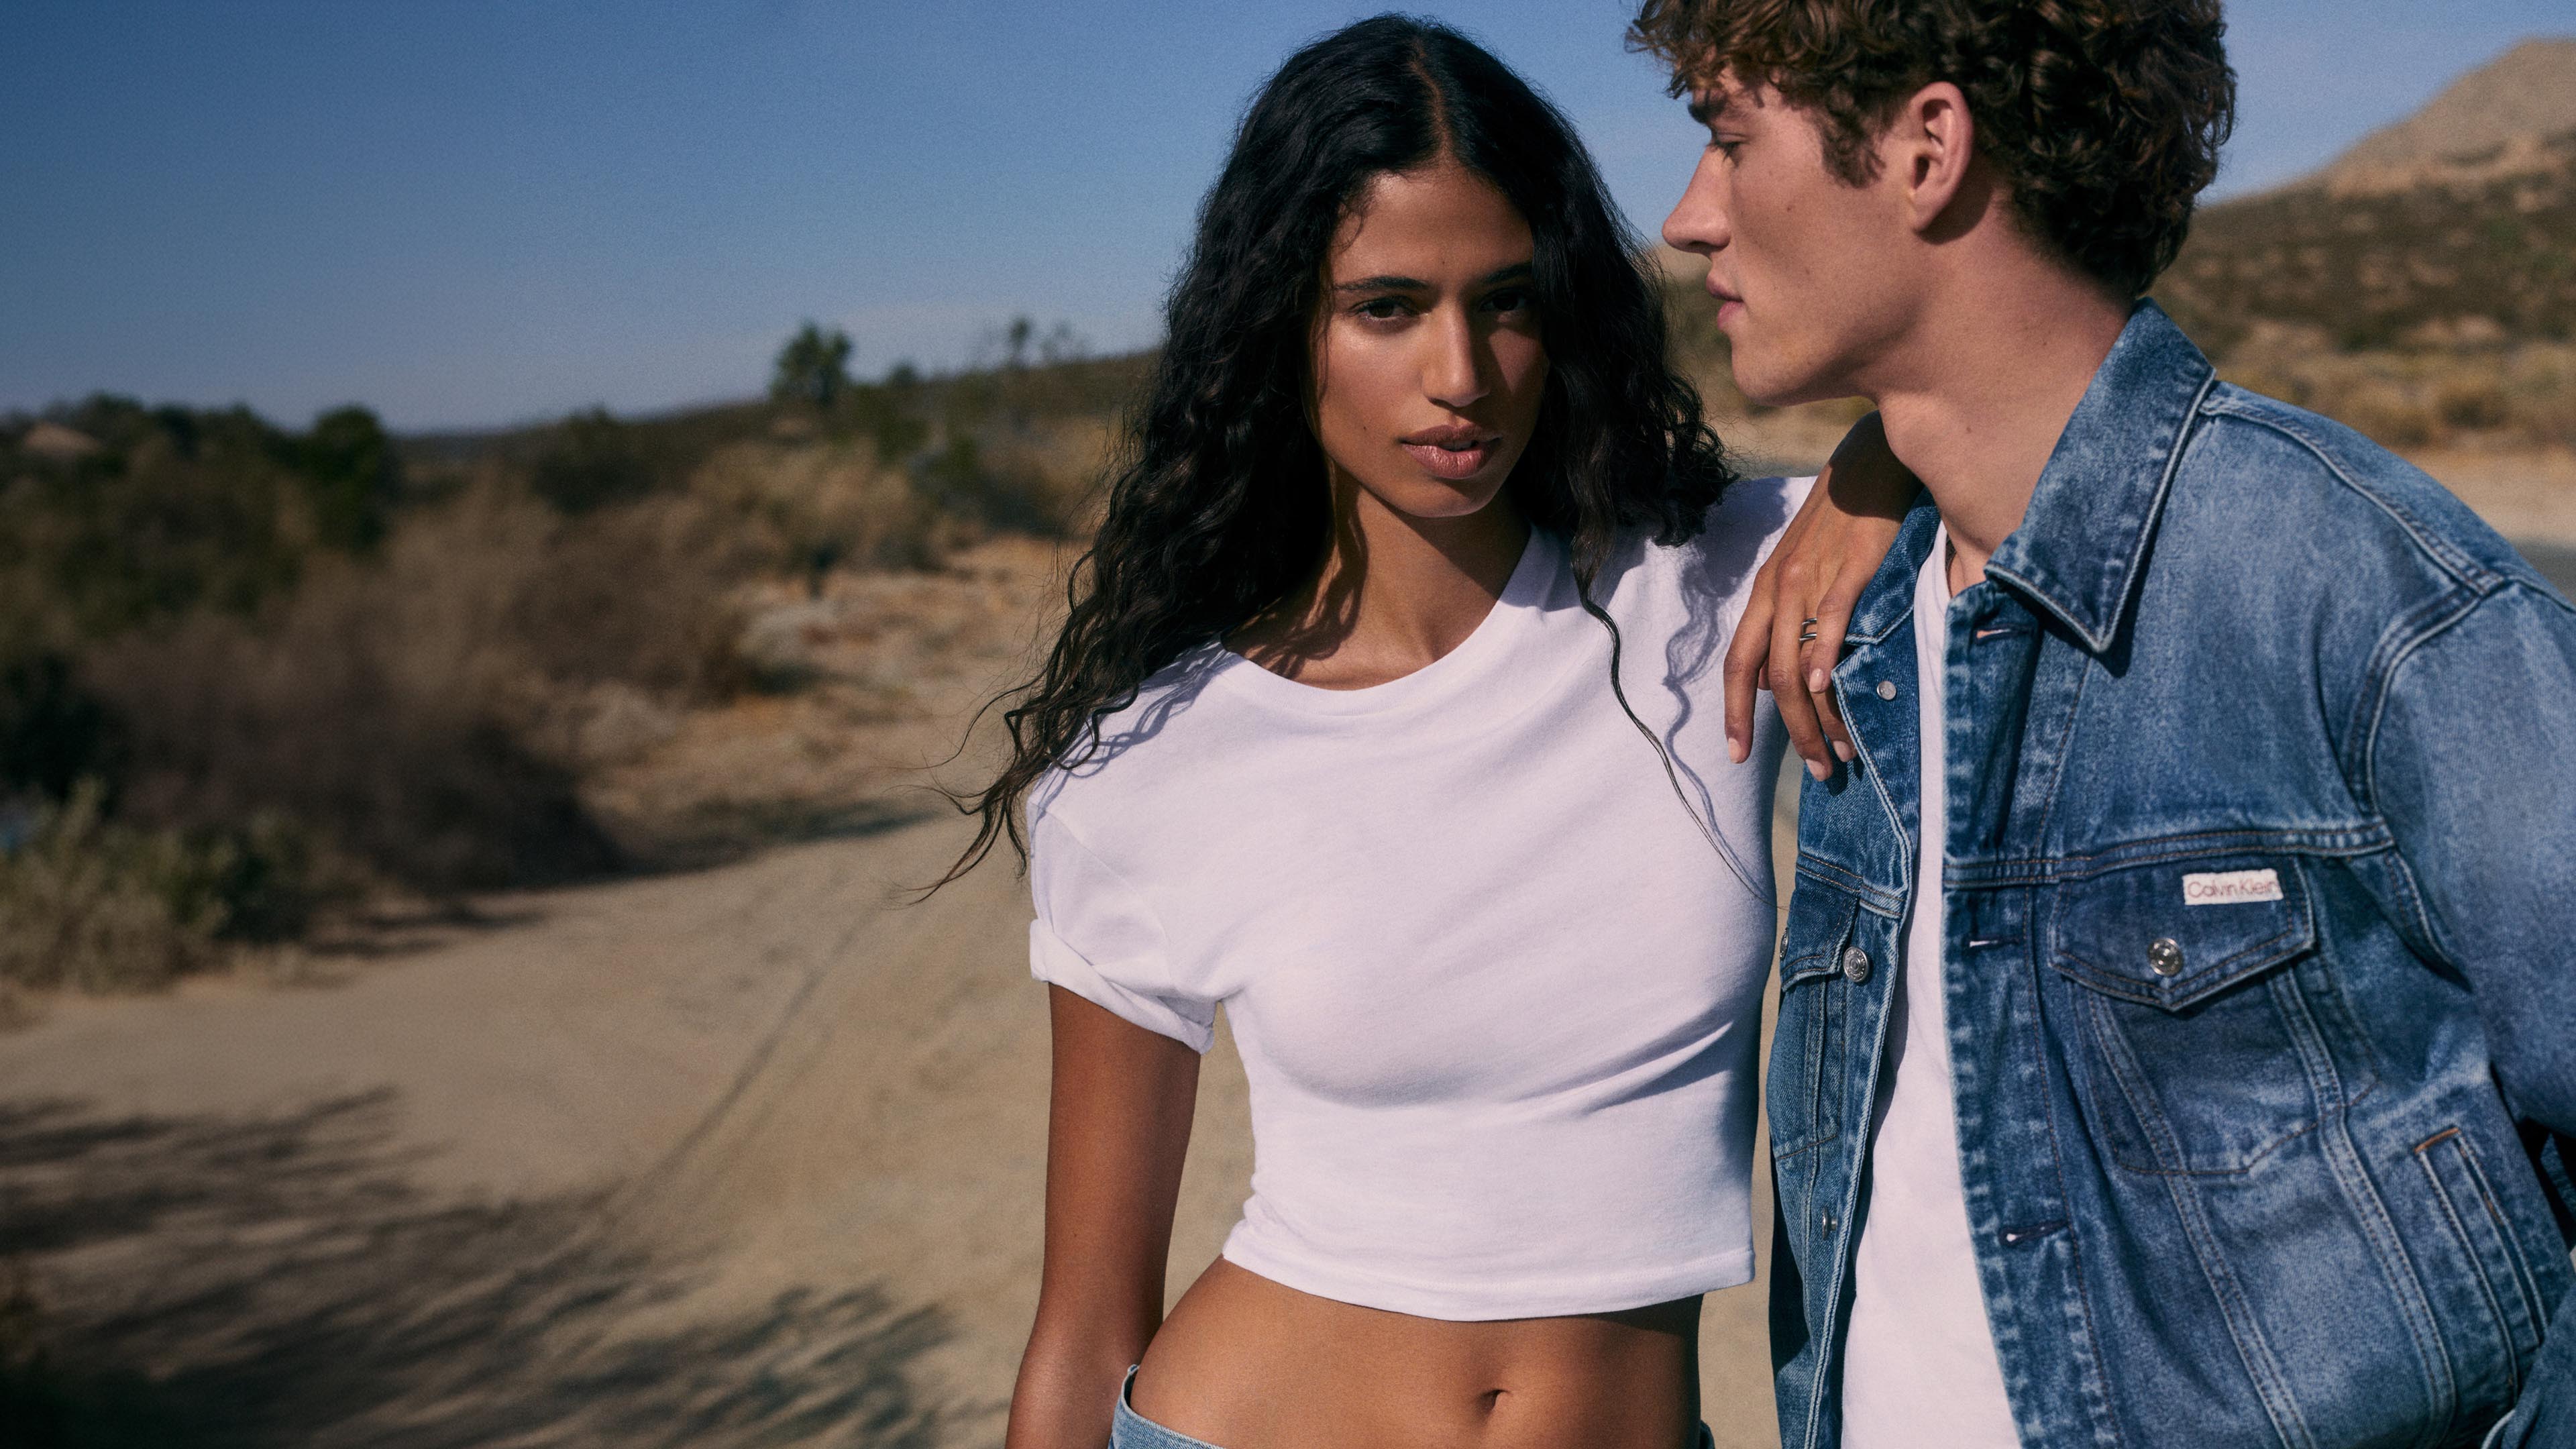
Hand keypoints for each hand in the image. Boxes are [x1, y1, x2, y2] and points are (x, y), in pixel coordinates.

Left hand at [1724, 412, 1915, 778]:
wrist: (1867, 464)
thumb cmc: (1837, 524)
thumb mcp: (1799, 573)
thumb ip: (1786, 625)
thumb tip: (1776, 680)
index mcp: (1764, 596)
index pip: (1737, 664)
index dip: (1732, 712)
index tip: (1737, 755)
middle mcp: (1778, 591)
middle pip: (1770, 677)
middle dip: (1787, 732)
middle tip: (1813, 770)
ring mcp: (1811, 579)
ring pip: (1799, 662)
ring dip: (1815, 716)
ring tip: (1836, 752)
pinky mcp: (1849, 567)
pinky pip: (1832, 619)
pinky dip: (1827, 656)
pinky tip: (1830, 688)